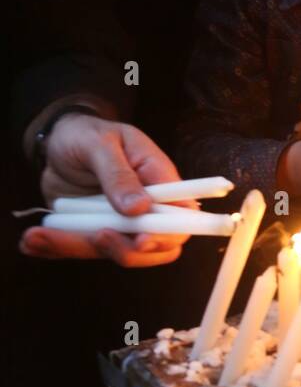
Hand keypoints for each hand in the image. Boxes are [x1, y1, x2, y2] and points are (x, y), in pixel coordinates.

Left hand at [20, 114, 188, 266]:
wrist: (56, 143)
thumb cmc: (85, 134)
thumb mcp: (100, 144)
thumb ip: (118, 174)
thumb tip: (140, 208)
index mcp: (158, 179)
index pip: (182, 217)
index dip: (169, 234)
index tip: (142, 238)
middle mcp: (145, 207)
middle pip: (155, 247)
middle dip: (126, 250)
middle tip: (98, 236)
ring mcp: (120, 222)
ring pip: (114, 252)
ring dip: (78, 247)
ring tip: (41, 236)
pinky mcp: (94, 231)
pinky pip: (84, 250)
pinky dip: (58, 249)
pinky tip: (33, 242)